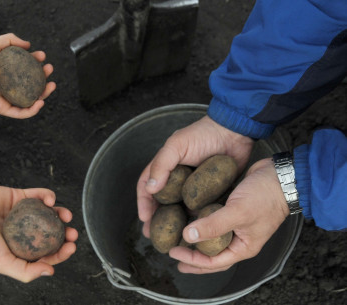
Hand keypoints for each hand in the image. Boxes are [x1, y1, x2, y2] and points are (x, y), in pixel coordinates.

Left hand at [0, 33, 55, 118]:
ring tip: (51, 85)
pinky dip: (32, 110)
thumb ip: (10, 40)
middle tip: (49, 69)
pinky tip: (40, 102)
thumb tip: (28, 44)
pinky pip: (20, 113)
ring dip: (43, 94)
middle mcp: (7, 85)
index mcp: (6, 71)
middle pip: (31, 84)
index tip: (42, 56)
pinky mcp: (2, 109)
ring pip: (29, 99)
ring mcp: (5, 98)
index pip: (26, 68)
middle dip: (44, 78)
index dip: (37, 62)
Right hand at [0, 185, 77, 282]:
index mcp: (20, 248)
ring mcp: (22, 212)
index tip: (71, 247)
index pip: (46, 252)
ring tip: (66, 216)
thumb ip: (25, 271)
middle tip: (72, 233)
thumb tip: (51, 271)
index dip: (61, 251)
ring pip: (47, 212)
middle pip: (50, 231)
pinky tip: (50, 200)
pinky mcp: (19, 195)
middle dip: (64, 232)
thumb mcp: (2, 263)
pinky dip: (47, 196)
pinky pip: (37, 194)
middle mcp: (23, 230)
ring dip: (60, 213)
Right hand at [137, 115, 253, 236]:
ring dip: (175, 225)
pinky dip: (196, 221)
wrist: (235, 131)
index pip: (147, 187)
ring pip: (180, 209)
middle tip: (153, 236)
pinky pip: (201, 209)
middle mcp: (177, 179)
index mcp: (165, 167)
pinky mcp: (211, 192)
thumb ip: (162, 164)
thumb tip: (150, 189)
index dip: (144, 203)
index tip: (144, 219)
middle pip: (162, 203)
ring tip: (172, 240)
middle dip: (156, 220)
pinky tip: (195, 233)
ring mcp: (194, 187)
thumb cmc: (203, 134)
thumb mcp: (177, 145)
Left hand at [168, 158, 289, 272]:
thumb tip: (187, 236)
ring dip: (194, 237)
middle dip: (192, 256)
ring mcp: (235, 223)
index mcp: (243, 247)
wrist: (281, 174)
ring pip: (211, 235)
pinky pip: (212, 218)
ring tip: (176, 236)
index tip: (174, 253)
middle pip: (211, 253)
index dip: (192, 260)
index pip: (213, 262)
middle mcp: (238, 238)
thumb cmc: (266, 196)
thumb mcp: (237, 212)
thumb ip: (213, 226)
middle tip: (173, 253)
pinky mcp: (231, 208)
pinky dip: (200, 218)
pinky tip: (187, 214)